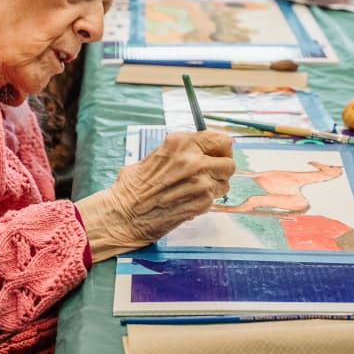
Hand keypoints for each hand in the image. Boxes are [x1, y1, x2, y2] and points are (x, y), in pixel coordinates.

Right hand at [75, 131, 233, 261]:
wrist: (124, 213)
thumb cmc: (134, 185)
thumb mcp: (158, 154)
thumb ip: (183, 151)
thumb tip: (204, 149)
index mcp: (182, 143)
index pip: (221, 140)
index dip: (221, 149)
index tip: (217, 154)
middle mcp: (194, 160)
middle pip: (229, 162)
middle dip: (221, 170)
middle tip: (209, 175)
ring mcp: (200, 182)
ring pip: (225, 183)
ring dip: (215, 186)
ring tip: (194, 190)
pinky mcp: (202, 202)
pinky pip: (215, 199)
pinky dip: (205, 201)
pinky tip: (187, 201)